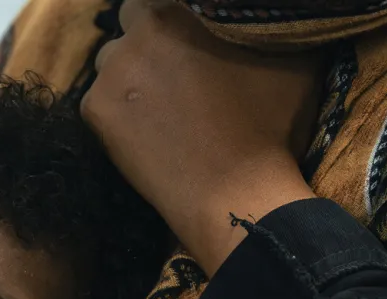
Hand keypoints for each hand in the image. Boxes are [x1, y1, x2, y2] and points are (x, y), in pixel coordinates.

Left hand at [80, 0, 324, 274]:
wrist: (233, 192)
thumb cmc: (270, 125)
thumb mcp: (291, 55)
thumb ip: (267, 22)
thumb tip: (259, 15)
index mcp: (183, 9)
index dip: (173, 16)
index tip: (185, 37)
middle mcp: (141, 30)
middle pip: (132, 19)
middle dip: (147, 36)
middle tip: (170, 67)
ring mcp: (112, 70)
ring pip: (111, 58)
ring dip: (128, 72)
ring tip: (158, 103)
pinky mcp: (95, 108)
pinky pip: (98, 97)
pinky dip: (115, 109)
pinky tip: (144, 129)